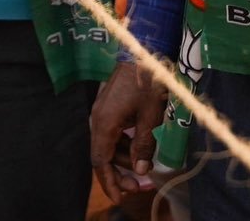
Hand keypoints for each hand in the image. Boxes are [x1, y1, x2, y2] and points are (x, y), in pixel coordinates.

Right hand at [89, 60, 168, 201]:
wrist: (143, 50)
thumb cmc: (147, 82)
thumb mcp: (150, 117)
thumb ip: (143, 145)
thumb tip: (141, 169)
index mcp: (104, 123)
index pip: (101, 162)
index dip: (110, 182)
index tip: (120, 198)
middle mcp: (98, 118)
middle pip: (103, 154)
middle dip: (120, 172)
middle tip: (140, 185)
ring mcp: (103, 110)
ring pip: (109, 143)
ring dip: (124, 158)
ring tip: (144, 165)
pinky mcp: (110, 105)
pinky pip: (113, 131)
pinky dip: (124, 143)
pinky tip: (139, 146)